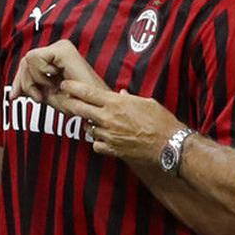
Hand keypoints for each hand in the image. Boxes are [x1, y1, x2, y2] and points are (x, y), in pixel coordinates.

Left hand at [11, 39, 108, 102]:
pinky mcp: (63, 50)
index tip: (16, 96)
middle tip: (39, 97)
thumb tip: (14, 90)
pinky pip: (36, 59)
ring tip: (52, 89)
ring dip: (35, 80)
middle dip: (25, 82)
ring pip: (28, 59)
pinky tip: (56, 81)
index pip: (27, 62)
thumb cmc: (76, 102)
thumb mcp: (47, 94)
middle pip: (26, 60)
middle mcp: (59, 48)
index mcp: (56, 57)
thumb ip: (31, 88)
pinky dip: (40, 75)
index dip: (19, 80)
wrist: (90, 108)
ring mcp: (62, 47)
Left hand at [50, 81, 183, 164]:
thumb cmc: (161, 121)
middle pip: (80, 109)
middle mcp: (108, 118)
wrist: (168, 144)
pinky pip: (97, 145)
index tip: (65, 84)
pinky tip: (104, 139)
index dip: (73, 87)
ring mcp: (109, 135)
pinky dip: (98, 141)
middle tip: (67, 101)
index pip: (87, 92)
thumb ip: (129, 98)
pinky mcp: (113, 150)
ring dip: (89, 124)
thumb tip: (121, 95)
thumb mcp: (146, 102)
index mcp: (116, 103)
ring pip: (88, 128)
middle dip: (71, 104)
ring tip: (94, 121)